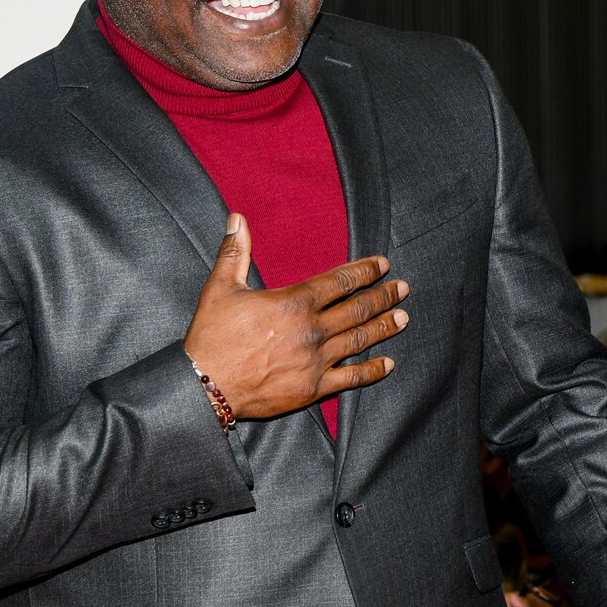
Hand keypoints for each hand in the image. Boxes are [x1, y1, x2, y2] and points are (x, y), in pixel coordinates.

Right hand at [183, 213, 408, 419]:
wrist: (203, 385)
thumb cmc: (211, 336)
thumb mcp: (220, 288)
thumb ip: (235, 252)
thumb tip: (237, 218)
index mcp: (295, 302)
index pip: (341, 281)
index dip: (365, 271)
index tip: (382, 264)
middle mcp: (313, 329)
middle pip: (358, 308)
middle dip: (383, 296)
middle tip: (403, 288)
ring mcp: (316, 360)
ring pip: (360, 339)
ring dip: (384, 327)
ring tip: (404, 317)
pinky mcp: (313, 388)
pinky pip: (351, 378)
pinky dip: (372, 370)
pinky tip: (388, 364)